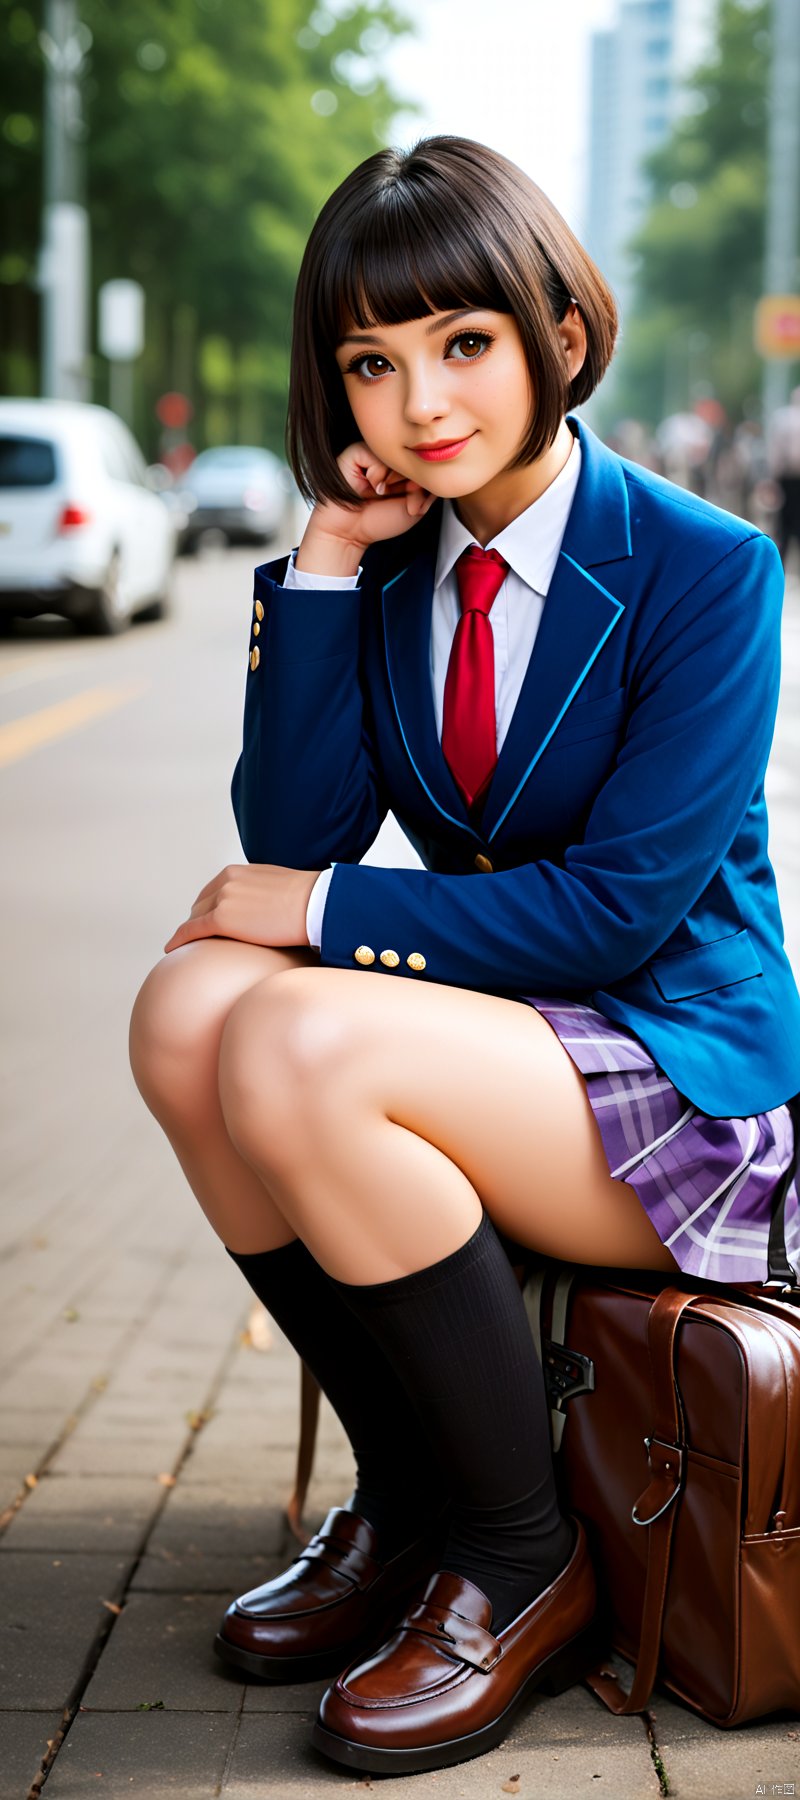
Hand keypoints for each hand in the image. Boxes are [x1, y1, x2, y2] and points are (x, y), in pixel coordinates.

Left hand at [163, 863, 319, 953]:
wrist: (316, 904)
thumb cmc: (307, 900)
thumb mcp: (277, 886)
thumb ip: (262, 892)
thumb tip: (267, 908)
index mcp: (237, 872)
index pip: (212, 891)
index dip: (206, 908)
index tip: (205, 920)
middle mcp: (226, 882)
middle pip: (200, 904)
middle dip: (197, 920)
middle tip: (198, 938)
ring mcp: (222, 900)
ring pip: (195, 918)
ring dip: (190, 932)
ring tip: (186, 946)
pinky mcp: (222, 920)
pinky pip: (192, 931)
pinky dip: (179, 939)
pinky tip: (171, 949)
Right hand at [296, 441, 436, 573]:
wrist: (349, 535)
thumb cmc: (378, 522)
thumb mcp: (415, 509)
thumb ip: (428, 488)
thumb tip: (427, 468)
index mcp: (402, 471)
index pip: (424, 465)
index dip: (423, 486)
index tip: (410, 505)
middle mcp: (388, 460)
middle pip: (412, 458)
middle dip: (408, 485)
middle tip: (393, 500)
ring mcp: (372, 454)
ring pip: (395, 456)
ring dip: (393, 482)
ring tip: (378, 494)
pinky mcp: (355, 453)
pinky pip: (375, 454)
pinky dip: (375, 475)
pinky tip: (367, 487)